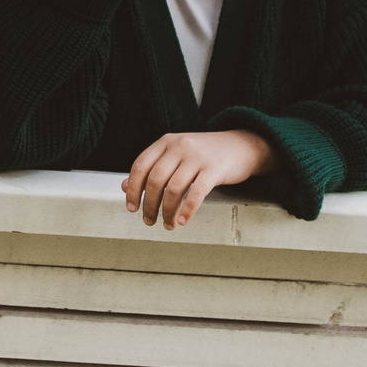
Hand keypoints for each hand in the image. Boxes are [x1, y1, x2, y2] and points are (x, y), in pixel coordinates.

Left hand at [123, 129, 271, 229]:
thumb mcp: (177, 155)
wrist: (241, 146)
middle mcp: (180, 146)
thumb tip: (125, 186)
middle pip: (155, 180)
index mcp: (166, 141)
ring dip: (167, 211)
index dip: (133, 189)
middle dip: (149, 205)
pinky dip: (186, 210)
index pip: (140, 165)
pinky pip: (196, 193)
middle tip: (149, 221)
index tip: (132, 208)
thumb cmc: (205, 154)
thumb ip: (153, 167)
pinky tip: (182, 221)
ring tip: (167, 224)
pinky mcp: (215, 169)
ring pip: (173, 189)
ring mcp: (198, 157)